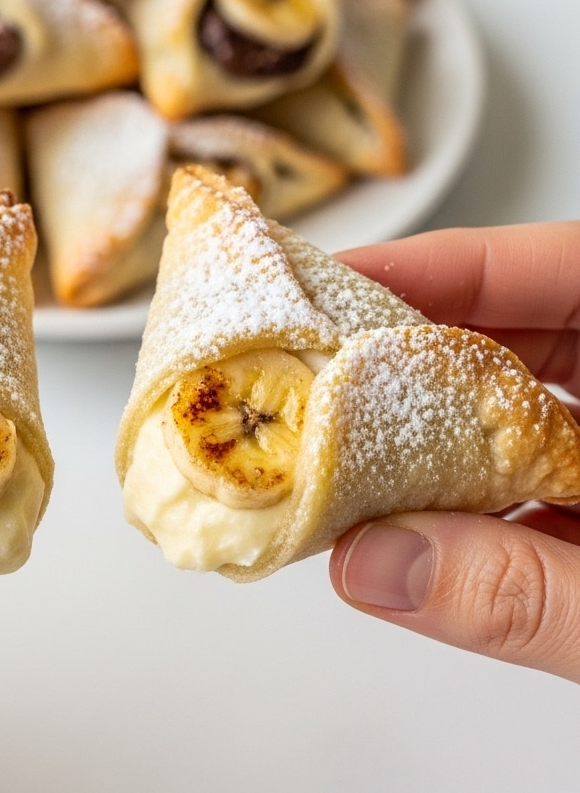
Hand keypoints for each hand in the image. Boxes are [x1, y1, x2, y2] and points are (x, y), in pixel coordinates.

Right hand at [328, 221, 579, 680]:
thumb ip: (536, 597)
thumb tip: (375, 567)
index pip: (566, 271)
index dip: (447, 266)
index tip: (338, 280)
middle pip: (526, 336)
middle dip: (411, 352)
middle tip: (308, 367)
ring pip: (522, 416)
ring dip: (430, 437)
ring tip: (336, 451)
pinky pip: (535, 485)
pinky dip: (470, 503)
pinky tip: (410, 527)